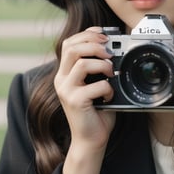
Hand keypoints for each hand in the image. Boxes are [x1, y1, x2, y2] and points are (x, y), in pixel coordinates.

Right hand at [54, 27, 115, 150]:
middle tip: (109, 51)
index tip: (103, 34)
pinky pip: (96, 85)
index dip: (86, 34)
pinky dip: (108, 88)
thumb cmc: (96, 110)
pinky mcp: (75, 101)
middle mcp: (61, 79)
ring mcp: (66, 90)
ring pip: (82, 63)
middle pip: (72, 48)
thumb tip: (112, 47)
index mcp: (64, 72)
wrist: (91, 140)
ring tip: (111, 73)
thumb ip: (96, 66)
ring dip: (103, 65)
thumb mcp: (94, 83)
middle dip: (94, 44)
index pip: (68, 43)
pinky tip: (110, 96)